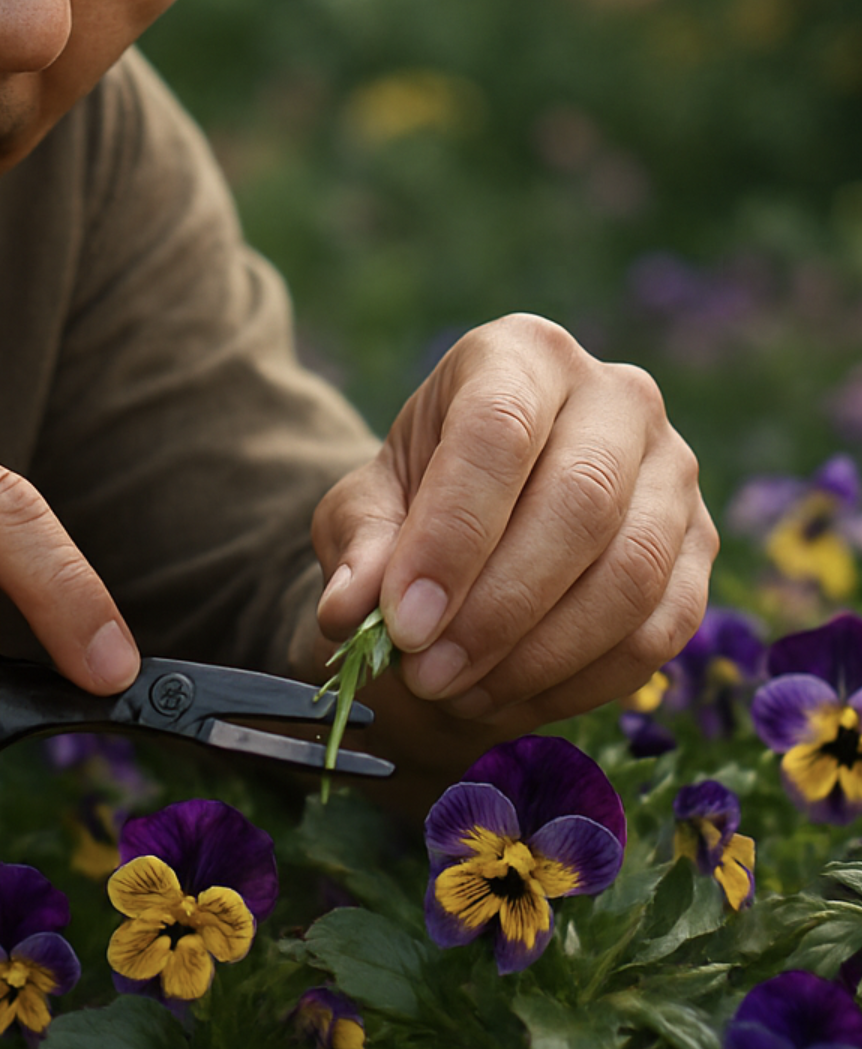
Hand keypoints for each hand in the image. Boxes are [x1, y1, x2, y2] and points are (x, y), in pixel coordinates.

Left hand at [311, 314, 716, 733]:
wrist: (485, 518)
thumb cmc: (420, 499)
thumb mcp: (367, 508)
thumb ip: (358, 548)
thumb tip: (347, 611)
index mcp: (520, 354)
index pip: (498, 431)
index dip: (452, 535)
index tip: (404, 622)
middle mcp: (614, 394)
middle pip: (580, 501)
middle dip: (498, 608)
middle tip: (428, 673)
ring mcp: (672, 467)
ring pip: (631, 572)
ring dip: (540, 653)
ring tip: (460, 691)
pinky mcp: (701, 543)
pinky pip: (662, 626)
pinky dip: (584, 677)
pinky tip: (513, 695)